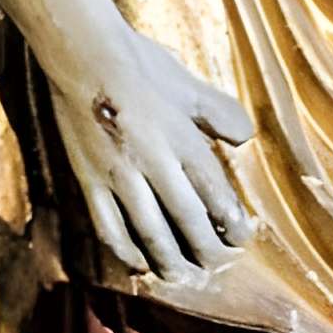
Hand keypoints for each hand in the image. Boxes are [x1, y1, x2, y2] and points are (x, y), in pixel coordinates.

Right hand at [51, 29, 255, 278]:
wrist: (85, 56)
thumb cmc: (142, 66)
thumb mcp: (189, 86)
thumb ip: (220, 113)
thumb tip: (247, 138)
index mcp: (183, 140)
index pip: (215, 192)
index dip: (231, 221)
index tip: (242, 239)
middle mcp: (155, 164)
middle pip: (187, 218)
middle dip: (206, 248)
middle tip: (218, 265)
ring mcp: (120, 176)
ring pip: (150, 231)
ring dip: (170, 258)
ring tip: (183, 276)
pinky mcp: (90, 182)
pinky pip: (109, 227)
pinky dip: (125, 251)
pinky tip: (138, 264)